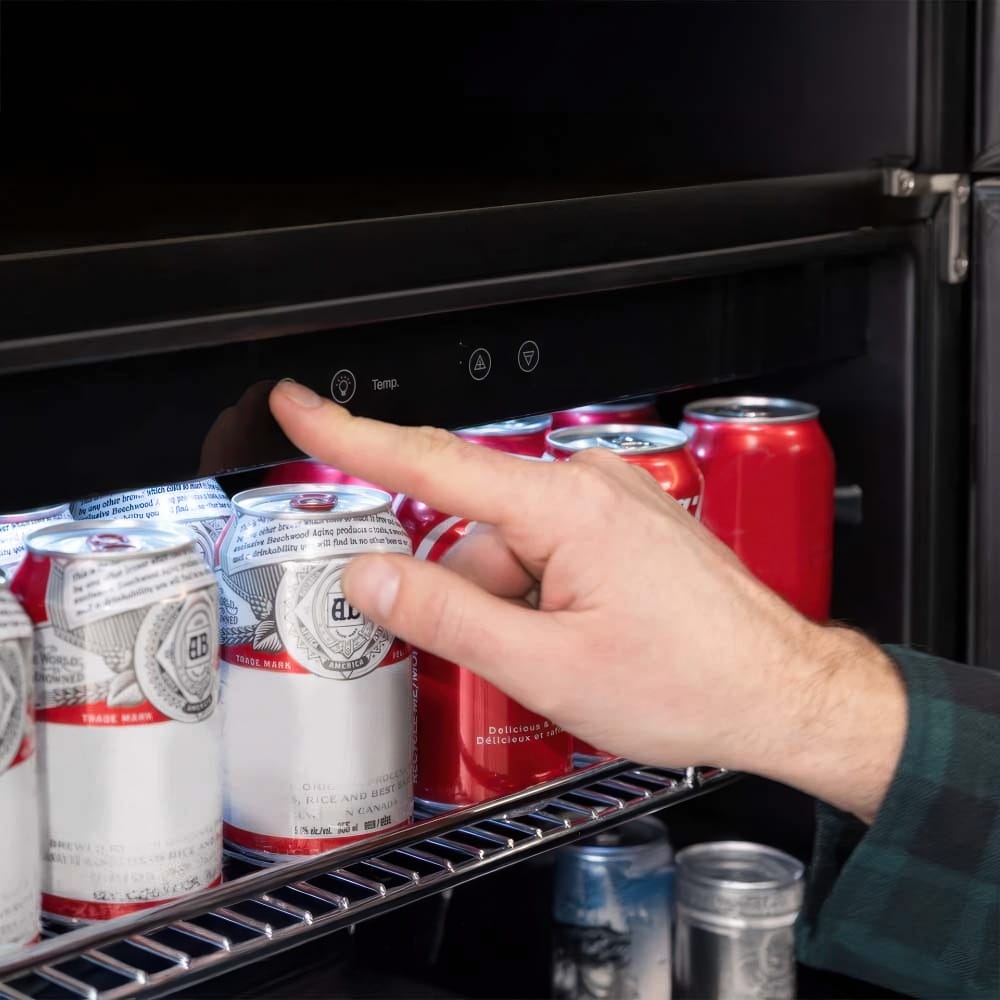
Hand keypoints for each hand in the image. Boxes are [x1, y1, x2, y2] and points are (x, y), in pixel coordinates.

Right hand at [269, 381, 905, 823]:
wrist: (779, 691)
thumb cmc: (689, 681)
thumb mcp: (545, 664)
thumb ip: (443, 615)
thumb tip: (371, 577)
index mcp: (564, 506)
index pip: (430, 461)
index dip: (350, 437)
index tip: (301, 408)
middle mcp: (588, 486)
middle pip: (473, 531)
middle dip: (472, 596)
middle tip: (517, 655)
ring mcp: (611, 503)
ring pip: (510, 551)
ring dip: (512, 607)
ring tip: (570, 656)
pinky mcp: (624, 526)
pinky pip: (547, 552)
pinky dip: (541, 598)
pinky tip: (584, 640)